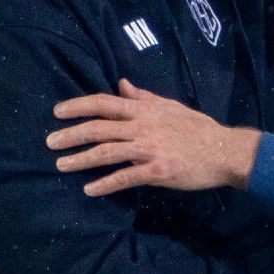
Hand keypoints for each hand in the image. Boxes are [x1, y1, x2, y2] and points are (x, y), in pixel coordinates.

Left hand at [49, 80, 261, 195]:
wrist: (224, 150)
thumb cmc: (198, 128)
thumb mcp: (170, 106)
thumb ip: (143, 97)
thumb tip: (122, 84)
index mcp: (145, 110)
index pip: (104, 103)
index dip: (78, 106)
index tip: (58, 112)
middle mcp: (143, 127)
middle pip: (99, 128)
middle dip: (71, 135)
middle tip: (50, 143)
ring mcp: (150, 149)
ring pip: (107, 152)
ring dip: (81, 159)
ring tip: (61, 165)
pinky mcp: (158, 170)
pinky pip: (126, 177)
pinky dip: (106, 184)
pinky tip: (90, 190)